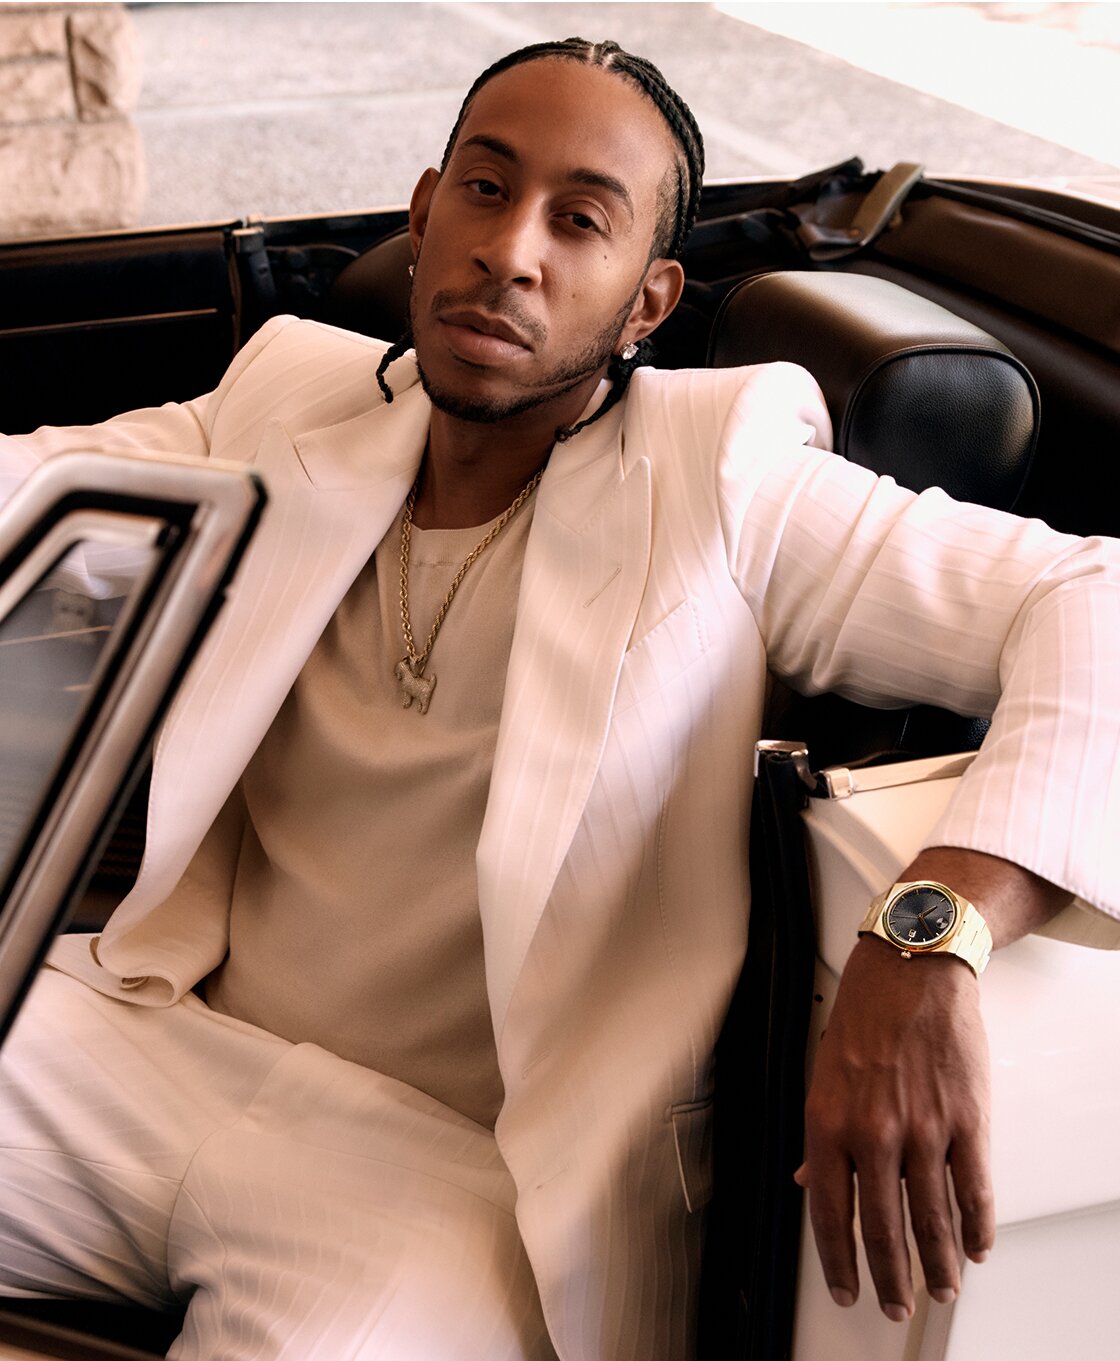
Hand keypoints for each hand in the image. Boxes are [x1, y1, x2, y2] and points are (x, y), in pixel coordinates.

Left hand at [796, 933, 994, 1319]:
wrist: (912, 971)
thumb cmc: (864, 1017)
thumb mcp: (823, 1074)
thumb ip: (820, 1137)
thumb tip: (805, 1182)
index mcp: (828, 1124)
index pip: (829, 1213)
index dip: (837, 1262)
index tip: (846, 1291)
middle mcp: (873, 1134)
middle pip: (883, 1229)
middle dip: (891, 1278)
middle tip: (897, 1305)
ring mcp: (923, 1129)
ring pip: (931, 1219)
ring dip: (938, 1264)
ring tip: (940, 1288)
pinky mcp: (968, 1120)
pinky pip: (974, 1191)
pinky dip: (977, 1228)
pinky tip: (976, 1248)